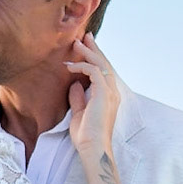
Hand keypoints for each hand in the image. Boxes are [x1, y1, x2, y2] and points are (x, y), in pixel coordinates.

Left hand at [65, 31, 121, 156]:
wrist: (92, 148)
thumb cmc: (86, 135)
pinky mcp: (103, 94)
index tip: (85, 46)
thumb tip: (75, 84)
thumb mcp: (79, 112)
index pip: (103, 71)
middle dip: (94, 48)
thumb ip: (78, 97)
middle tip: (85, 36)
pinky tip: (70, 66)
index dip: (95, 57)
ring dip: (88, 52)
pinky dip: (82, 66)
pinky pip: (94, 72)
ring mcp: (110, 92)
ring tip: (76, 43)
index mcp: (108, 96)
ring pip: (101, 64)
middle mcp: (112, 92)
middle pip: (105, 63)